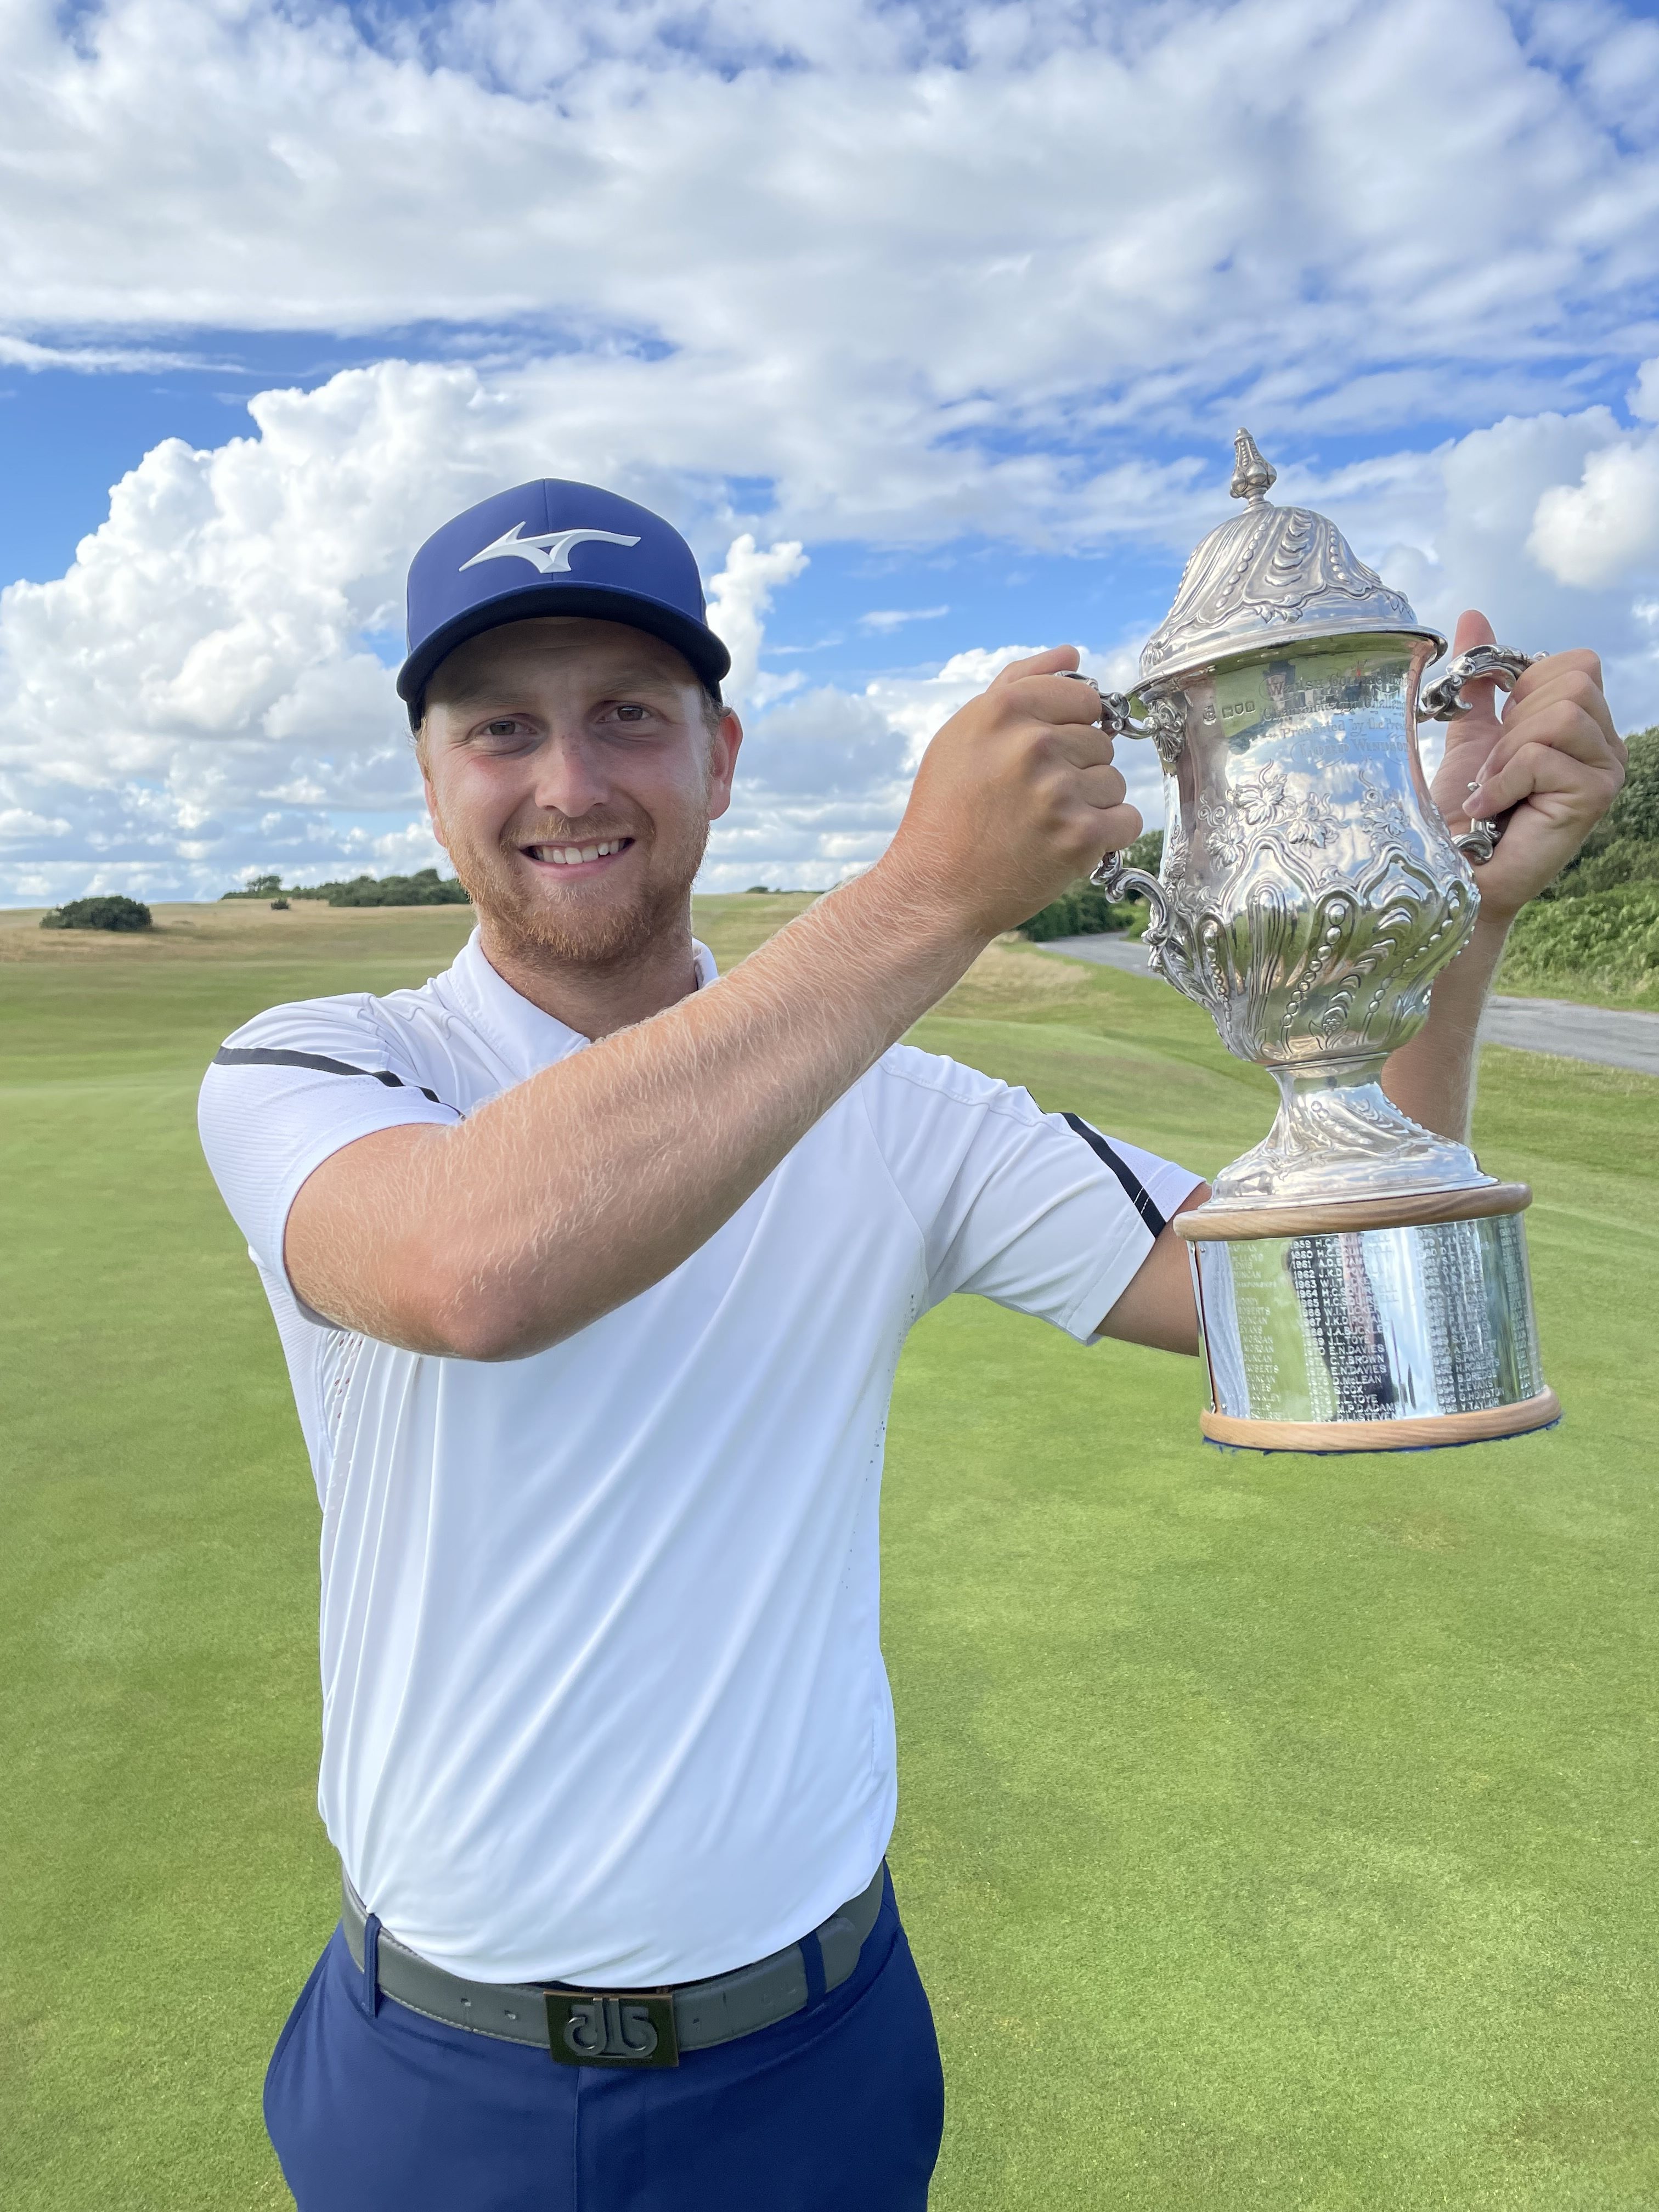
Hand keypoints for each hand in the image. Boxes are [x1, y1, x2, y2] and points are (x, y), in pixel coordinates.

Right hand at [883, 646, 1140, 936]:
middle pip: (1100, 741)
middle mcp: (1032, 745)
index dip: (1068, 729)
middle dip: (1076, 769)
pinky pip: (1127, 820)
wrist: (933, 893)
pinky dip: (1104, 837)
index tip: (1041, 757)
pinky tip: (1064, 845)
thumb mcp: (963, 735)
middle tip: (1031, 800)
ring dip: (1090, 805)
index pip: (1083, 698)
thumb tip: (1071, 654)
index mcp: (1003, 710)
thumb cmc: (946, 813)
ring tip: (1043, 825)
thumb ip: (1017, 684)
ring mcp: (1059, 792)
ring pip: (1114, 782)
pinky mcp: (1080, 837)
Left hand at [1430, 610, 1626, 924]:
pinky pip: (1542, 754)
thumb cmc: (1463, 814)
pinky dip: (1502, 780)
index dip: (1526, 687)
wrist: (1455, 874)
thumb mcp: (1471, 732)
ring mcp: (1607, 771)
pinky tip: (1491, 808)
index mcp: (1586, 725)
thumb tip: (1475, 615)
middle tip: (1498, 765)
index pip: (1575, 663)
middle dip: (1517, 719)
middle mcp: (1606, 746)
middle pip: (1574, 680)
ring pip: (1562, 712)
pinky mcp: (1595, 797)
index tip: (1502, 731)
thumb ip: (1480, 678)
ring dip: (1510, 750)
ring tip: (1495, 786)